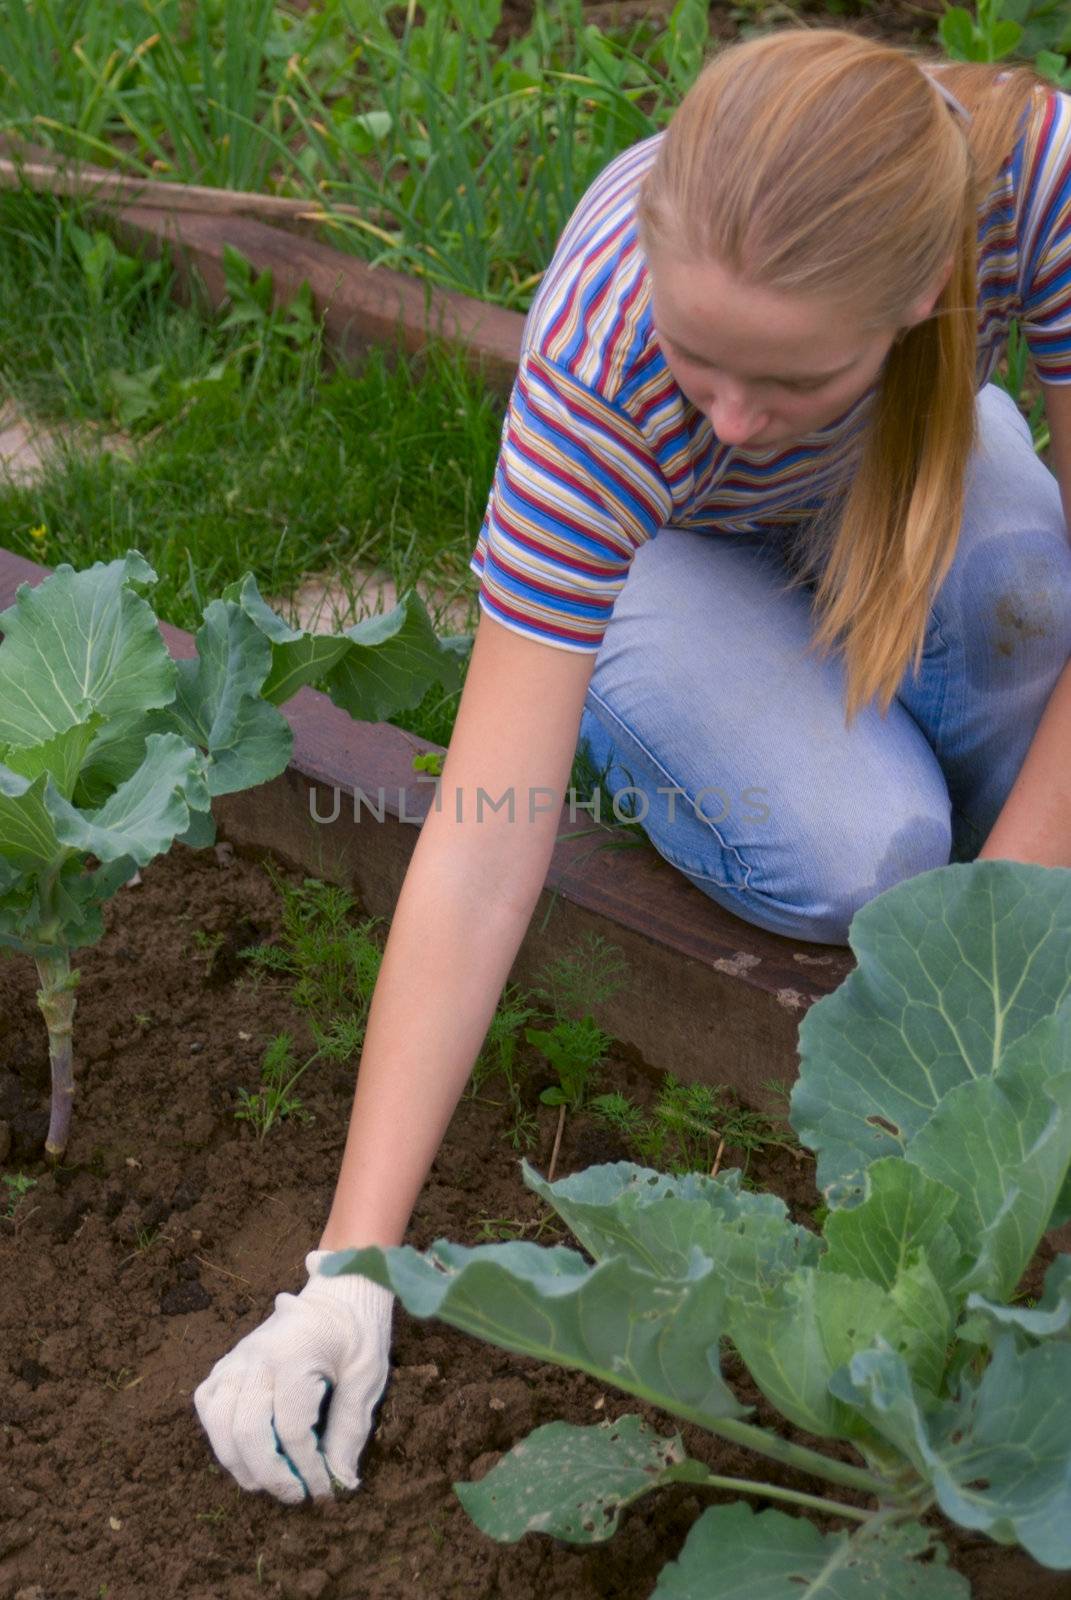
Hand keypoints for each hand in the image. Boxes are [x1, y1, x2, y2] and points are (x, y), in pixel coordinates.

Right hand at [193, 1249, 392, 1503]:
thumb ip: (350, 1428)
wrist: (339, 1290)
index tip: (325, 1492)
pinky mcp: (229, 1360)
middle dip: (270, 1474)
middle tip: (296, 1495)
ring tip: (266, 1481)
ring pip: (218, 1419)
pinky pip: (208, 1401)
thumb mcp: (367, 1375)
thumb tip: (340, 1480)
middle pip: (247, 1429)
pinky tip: (241, 1448)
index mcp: (295, 1354)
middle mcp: (257, 1355)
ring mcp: (238, 1356)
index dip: (307, 1469)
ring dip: (237, 1460)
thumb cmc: (358, 1331)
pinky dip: (218, 1432)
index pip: (292, 1429)